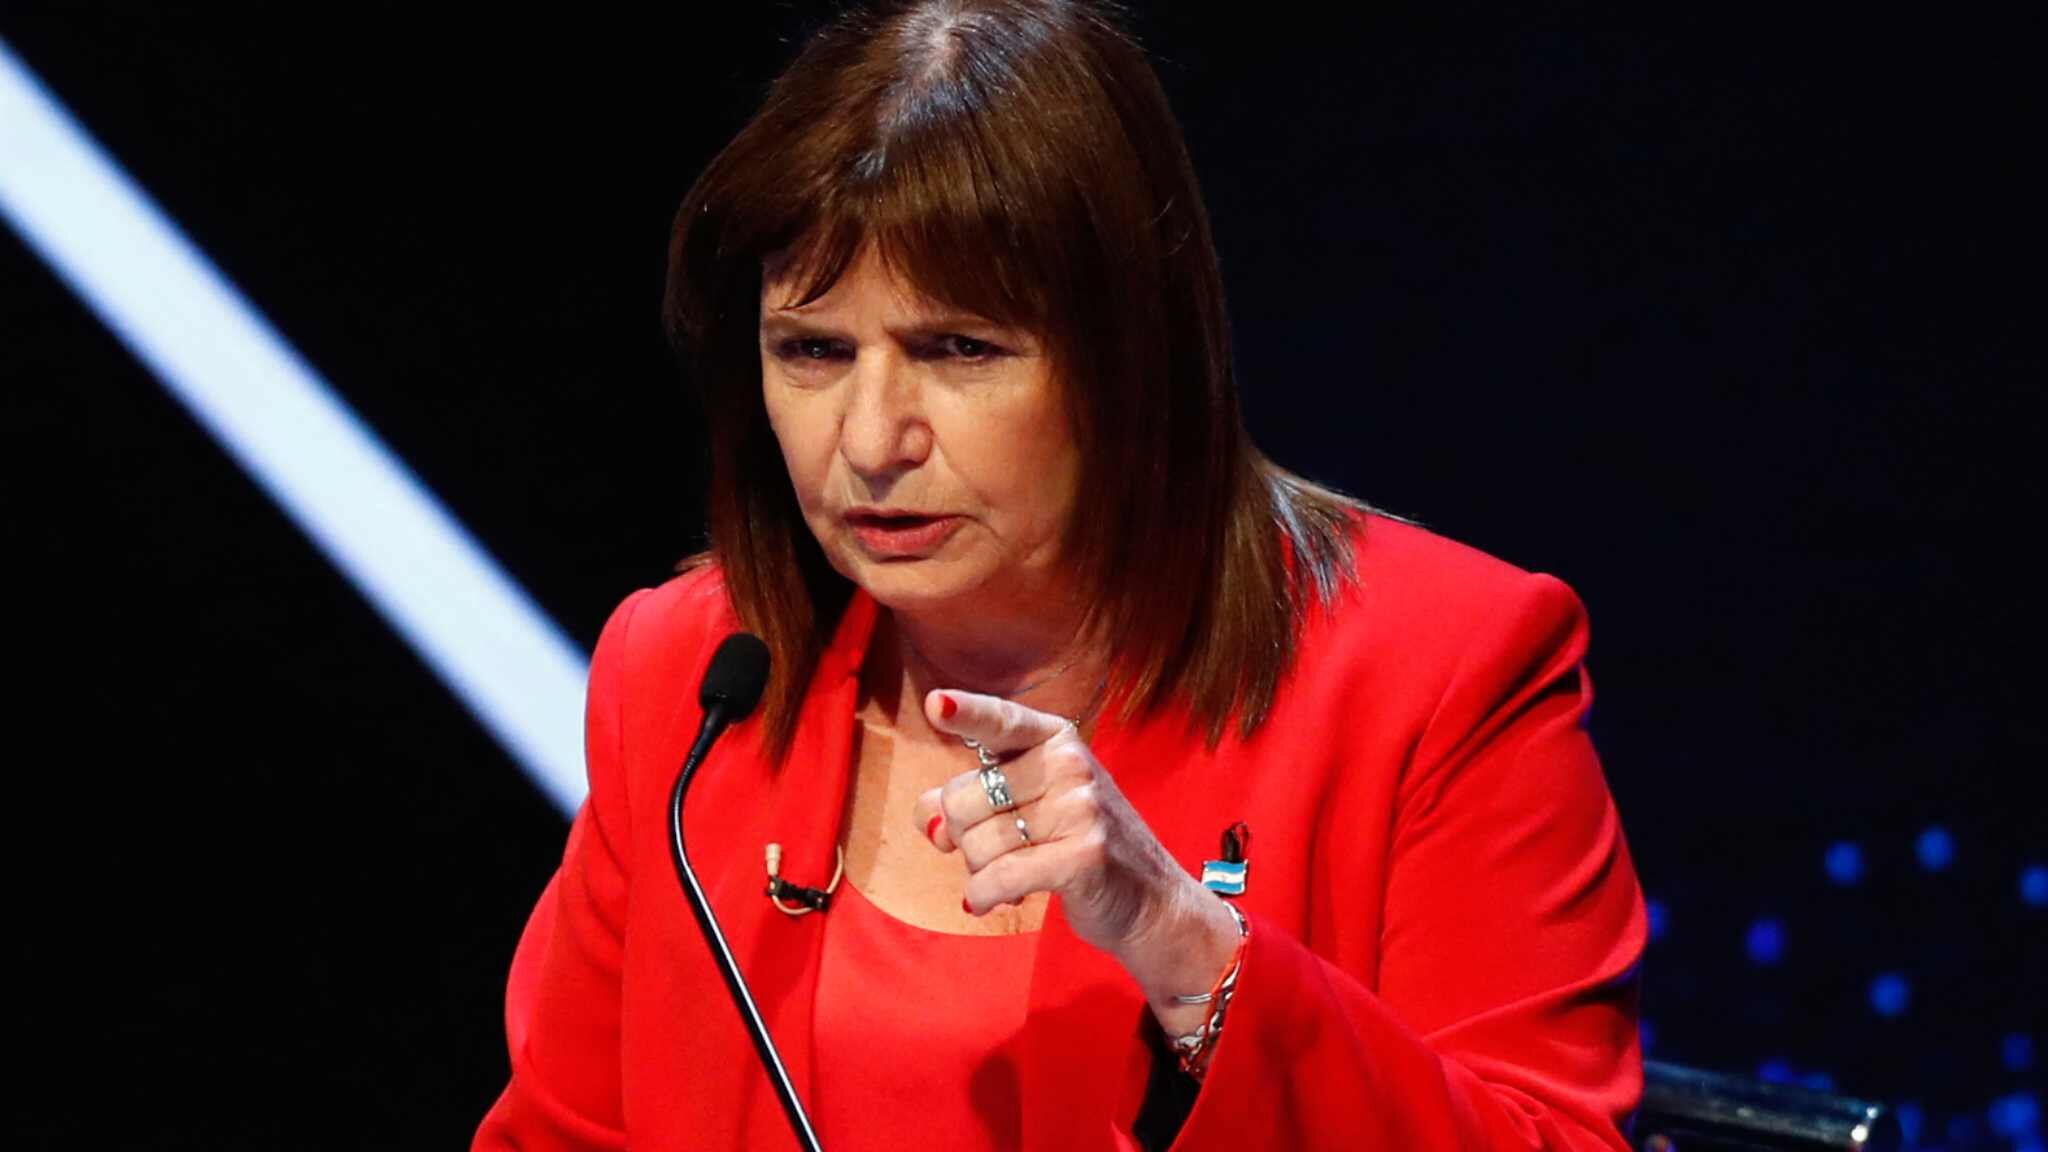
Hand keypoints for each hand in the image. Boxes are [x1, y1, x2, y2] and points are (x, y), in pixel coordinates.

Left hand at [909, 689, 1240, 1021]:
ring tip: (1012, 874)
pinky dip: (983, 897)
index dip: (965, 713)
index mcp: (1056, 741)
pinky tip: (992, 902)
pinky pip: (997, 878)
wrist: (1151, 902)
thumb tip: (928, 821)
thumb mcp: (1030, 807)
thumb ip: (971, 800)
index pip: (1001, 722)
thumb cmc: (1077, 845)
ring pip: (977, 845)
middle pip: (962, 800)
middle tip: (996, 851)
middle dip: (963, 838)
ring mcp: (1080, 808)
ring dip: (980, 872)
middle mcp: (1069, 765)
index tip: (934, 705)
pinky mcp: (1082, 856)